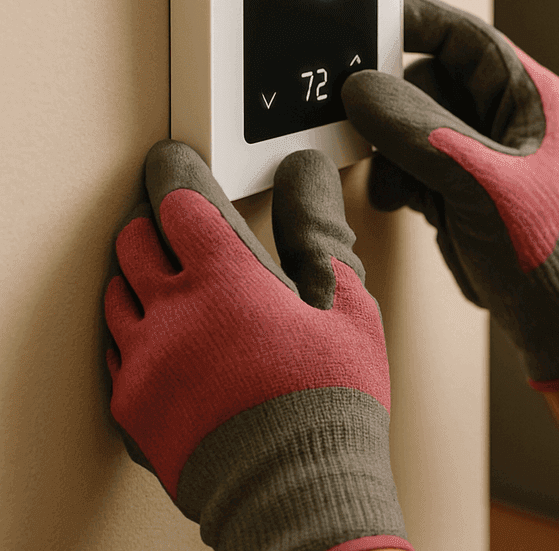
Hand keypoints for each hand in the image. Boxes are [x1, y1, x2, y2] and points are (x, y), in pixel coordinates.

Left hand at [103, 140, 410, 550]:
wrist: (296, 492)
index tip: (177, 165)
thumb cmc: (328, 403)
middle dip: (153, 223)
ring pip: (114, 295)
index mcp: (226, 279)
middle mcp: (172, 313)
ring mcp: (144, 362)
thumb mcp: (346, 308)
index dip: (176, 174)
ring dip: (138, 277)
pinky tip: (160, 339)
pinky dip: (132, 335)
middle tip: (173, 221)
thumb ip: (320, 233)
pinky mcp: (132, 407)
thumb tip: (308, 177)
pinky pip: (114, 353)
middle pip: (134, 241)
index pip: (179, 200)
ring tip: (167, 280)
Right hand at [342, 0, 558, 389]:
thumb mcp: (481, 182)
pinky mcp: (461, 188)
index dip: (417, 21)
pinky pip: (411, 162)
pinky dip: (396, 178)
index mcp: (530, 98)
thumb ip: (420, 132)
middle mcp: (505, 118)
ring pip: (413, 123)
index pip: (467, 38)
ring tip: (398, 183)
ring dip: (392, 149)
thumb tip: (362, 87)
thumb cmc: (548, 250)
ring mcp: (480, 154)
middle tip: (356, 114)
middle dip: (393, 102)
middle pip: (430, 80)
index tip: (364, 17)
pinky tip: (403, 204)